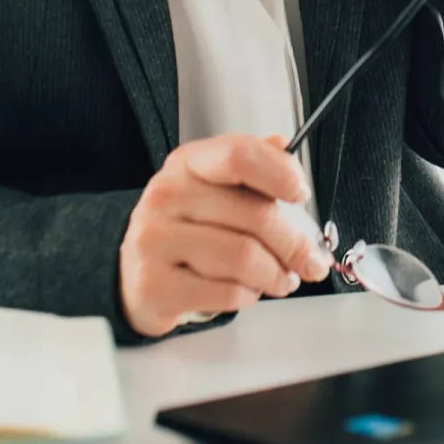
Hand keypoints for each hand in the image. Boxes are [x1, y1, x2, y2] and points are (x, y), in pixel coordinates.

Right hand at [118, 133, 331, 336]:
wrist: (132, 273)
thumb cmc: (185, 228)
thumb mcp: (213, 187)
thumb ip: (253, 165)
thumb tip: (284, 147)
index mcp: (188, 163)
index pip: (240, 155)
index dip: (280, 173)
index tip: (301, 194)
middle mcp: (167, 196)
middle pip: (255, 216)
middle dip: (295, 245)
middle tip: (310, 261)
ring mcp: (155, 240)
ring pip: (244, 257)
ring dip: (275, 274)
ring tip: (281, 278)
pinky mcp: (154, 285)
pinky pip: (226, 292)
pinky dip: (249, 296)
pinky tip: (246, 291)